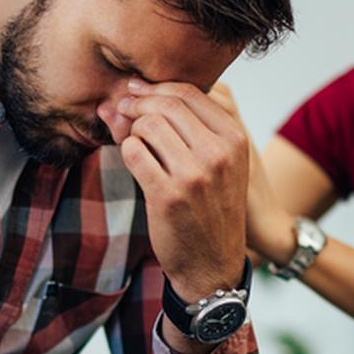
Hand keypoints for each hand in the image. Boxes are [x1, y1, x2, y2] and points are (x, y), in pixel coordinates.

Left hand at [98, 79, 248, 298]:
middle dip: (137, 104)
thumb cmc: (210, 209)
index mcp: (234, 138)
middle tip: (123, 112)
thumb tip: (118, 99)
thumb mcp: (211, 164)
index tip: (135, 92)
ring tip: (135, 144)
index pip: (189, 92)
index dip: (155, 88)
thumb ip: (174, 127)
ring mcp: (194, 174)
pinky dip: (127, 152)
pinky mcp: (167, 195)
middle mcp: (218, 153)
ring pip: (146, 125)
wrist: (213, 265)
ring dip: (131, 130)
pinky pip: (133, 152)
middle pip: (165, 104)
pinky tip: (136, 163)